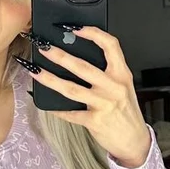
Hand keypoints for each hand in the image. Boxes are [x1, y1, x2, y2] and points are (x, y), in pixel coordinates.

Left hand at [22, 26, 150, 167]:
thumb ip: (107, 72)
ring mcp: (104, 104)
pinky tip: (45, 104)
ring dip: (50, 79)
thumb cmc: (125, 111)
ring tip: (35, 71)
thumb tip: (77, 55)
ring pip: (72, 88)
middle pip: (83, 67)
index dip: (93, 33)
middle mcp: (114, 87)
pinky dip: (57, 109)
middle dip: (60, 55)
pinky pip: (71, 113)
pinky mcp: (95, 121)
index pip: (110, 45)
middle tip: (43, 47)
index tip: (75, 28)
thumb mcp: (123, 86)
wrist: (134, 140)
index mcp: (122, 74)